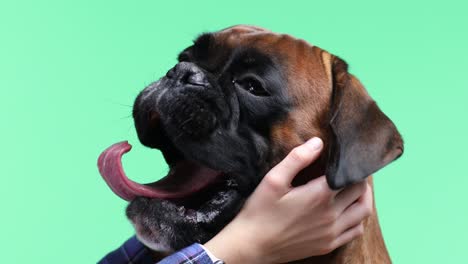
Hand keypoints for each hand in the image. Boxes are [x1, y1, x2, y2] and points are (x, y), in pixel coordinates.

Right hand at [204, 137, 372, 263]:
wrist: (252, 245)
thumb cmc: (260, 211)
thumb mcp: (273, 180)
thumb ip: (297, 158)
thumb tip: (318, 142)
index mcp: (319, 195)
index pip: (352, 177)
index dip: (353, 166)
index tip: (347, 159)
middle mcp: (331, 215)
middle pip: (361, 192)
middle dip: (359, 179)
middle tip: (349, 171)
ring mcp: (331, 233)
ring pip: (363, 212)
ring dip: (363, 198)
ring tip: (354, 188)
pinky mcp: (327, 245)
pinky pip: (356, 231)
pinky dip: (358, 218)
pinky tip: (347, 211)